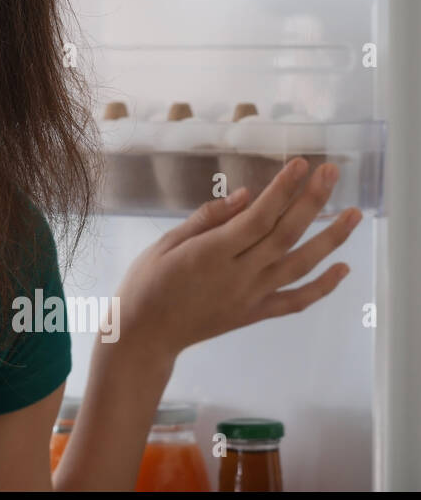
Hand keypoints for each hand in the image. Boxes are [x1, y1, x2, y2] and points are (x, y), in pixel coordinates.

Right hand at [114, 158, 358, 363]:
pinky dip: (323, 287)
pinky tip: (343, 268)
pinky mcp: (255, 314)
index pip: (257, 217)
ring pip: (300, 265)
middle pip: (285, 235)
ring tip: (353, 213)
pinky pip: (296, 301)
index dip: (282, 190)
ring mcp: (250, 297)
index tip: (300, 164)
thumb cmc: (147, 284)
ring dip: (330, 238)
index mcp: (211, 254)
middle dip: (312, 201)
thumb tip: (245, 196)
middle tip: (332, 172)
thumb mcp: (165, 244)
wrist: (145, 335)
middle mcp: (238, 275)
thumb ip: (206, 219)